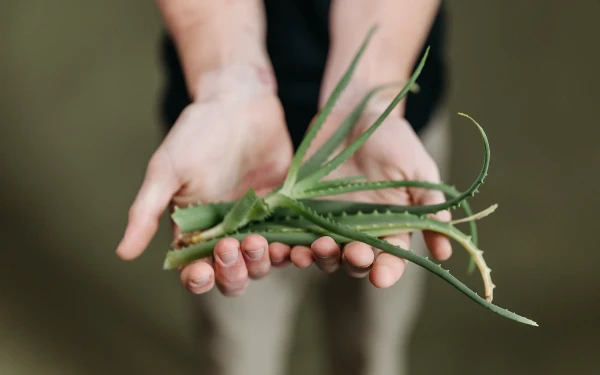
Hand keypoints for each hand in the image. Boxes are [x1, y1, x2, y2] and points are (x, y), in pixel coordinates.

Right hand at [116, 72, 293, 296]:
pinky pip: (294, 239)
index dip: (199, 279)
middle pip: (233, 276)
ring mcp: (258, 224)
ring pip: (264, 263)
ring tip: (267, 244)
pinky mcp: (286, 211)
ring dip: (266, 262)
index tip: (202, 270)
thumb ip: (146, 212)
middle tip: (235, 245)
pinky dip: (299, 249)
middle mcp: (227, 233)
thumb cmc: (196, 133)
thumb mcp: (166, 170)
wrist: (239, 102)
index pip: (196, 271)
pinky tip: (304, 246)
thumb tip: (122, 253)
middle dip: (234, 271)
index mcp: (194, 230)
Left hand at [286, 101, 451, 287]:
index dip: (387, 271)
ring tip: (314, 250)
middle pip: (355, 261)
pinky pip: (293, 234)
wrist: (354, 113)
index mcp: (390, 226)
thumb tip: (445, 252)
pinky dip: (287, 245)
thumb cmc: (392, 139)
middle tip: (352, 253)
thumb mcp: (417, 169)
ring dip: (319, 257)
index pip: (390, 258)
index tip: (382, 277)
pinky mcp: (301, 209)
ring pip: (323, 253)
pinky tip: (282, 246)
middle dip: (353, 262)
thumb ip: (428, 206)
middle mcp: (358, 230)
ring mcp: (328, 221)